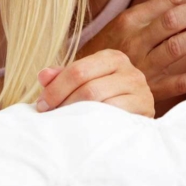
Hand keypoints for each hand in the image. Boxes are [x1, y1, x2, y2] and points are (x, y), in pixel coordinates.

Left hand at [35, 49, 153, 117]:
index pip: (77, 70)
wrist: (138, 115)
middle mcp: (128, 70)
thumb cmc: (107, 97)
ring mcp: (139, 89)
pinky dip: (95, 123)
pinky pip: (114, 115)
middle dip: (63, 103)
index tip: (42, 105)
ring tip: (64, 123)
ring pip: (99, 101)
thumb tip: (43, 75)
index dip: (55, 89)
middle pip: (87, 86)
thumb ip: (63, 77)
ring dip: (76, 115)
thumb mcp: (85, 82)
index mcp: (111, 57)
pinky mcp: (144, 109)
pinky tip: (85, 128)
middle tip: (50, 116)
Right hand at [75, 0, 185, 106]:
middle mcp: (136, 40)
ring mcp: (142, 66)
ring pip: (177, 47)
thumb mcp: (124, 25)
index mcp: (130, 20)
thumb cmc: (108, 49)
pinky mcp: (149, 91)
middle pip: (174, 19)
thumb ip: (155, 15)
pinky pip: (179, 83)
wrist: (80, 82)